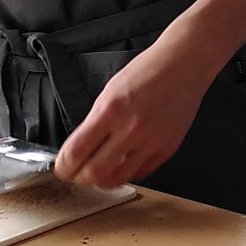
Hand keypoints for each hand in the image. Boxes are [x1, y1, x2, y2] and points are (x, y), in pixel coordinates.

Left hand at [54, 40, 206, 188]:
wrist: (183, 66)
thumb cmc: (147, 72)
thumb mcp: (110, 91)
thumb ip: (96, 121)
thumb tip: (82, 148)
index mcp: (111, 109)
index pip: (76, 151)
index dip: (64, 166)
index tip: (62, 167)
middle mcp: (131, 128)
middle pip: (94, 173)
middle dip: (79, 178)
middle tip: (77, 175)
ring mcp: (151, 141)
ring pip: (118, 178)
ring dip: (103, 180)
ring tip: (99, 173)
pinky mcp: (167, 148)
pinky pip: (141, 172)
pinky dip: (128, 171)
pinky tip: (124, 162)